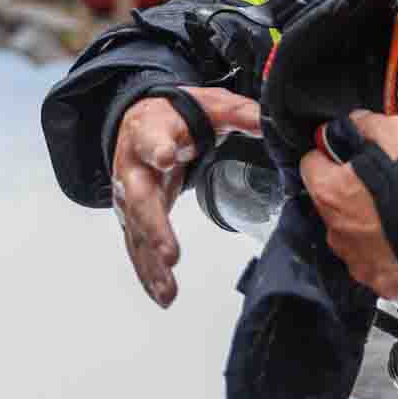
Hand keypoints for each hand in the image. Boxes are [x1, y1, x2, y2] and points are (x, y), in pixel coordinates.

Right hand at [111, 86, 262, 308]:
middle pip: (140, 198)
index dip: (156, 148)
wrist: (138, 120)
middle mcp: (133, 166)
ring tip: (168, 290)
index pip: (152, 139)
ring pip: (136, 231)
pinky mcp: (132, 217)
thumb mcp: (209, 104)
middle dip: (155, 227)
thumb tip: (268, 122)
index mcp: (151, 132)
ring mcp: (129, 195)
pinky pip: (136, 247)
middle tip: (170, 254)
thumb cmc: (176, 114)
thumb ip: (238, 113)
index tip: (164, 158)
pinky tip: (161, 294)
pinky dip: (147, 273)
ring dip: (151, 262)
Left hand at [299, 109, 397, 301]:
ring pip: (354, 238)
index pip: (311, 165)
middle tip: (384, 184)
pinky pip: (379, 264)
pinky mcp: (383, 283)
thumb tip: (351, 125)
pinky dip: (389, 254)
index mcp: (330, 193)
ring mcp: (359, 262)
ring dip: (369, 227)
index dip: (331, 155)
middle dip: (351, 194)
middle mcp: (336, 232)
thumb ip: (364, 126)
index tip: (349, 153)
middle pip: (333, 205)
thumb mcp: (393, 132)